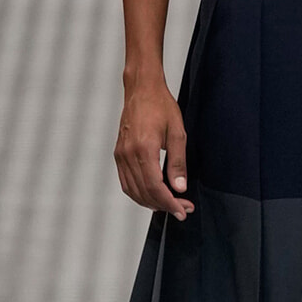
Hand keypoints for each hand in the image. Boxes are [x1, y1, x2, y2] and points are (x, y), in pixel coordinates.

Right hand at [114, 79, 193, 218]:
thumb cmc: (161, 106)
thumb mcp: (178, 133)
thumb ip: (178, 163)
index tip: (183, 211)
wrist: (142, 90)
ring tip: (170, 205)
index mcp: (144, 149)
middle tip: (182, 209)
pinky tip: (152, 195)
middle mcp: (128, 154)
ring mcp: (121, 155)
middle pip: (144, 192)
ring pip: (133, 190)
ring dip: (151, 202)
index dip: (169, 203)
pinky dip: (138, 193)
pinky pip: (126, 182)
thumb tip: (179, 188)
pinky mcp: (118, 154)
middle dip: (164, 205)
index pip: (155, 187)